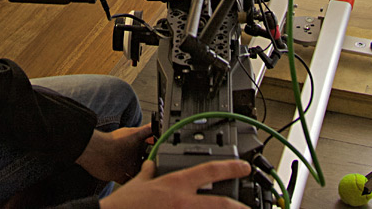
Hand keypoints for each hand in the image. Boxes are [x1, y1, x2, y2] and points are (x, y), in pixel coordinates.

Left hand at [76, 125, 152, 183]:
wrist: (96, 152)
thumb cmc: (114, 141)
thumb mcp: (135, 134)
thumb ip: (147, 129)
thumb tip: (157, 122)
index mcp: (136, 145)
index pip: (148, 148)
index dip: (155, 151)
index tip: (162, 155)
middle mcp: (130, 155)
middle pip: (143, 161)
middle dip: (150, 165)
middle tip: (158, 170)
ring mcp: (125, 165)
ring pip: (137, 172)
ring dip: (142, 175)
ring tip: (150, 179)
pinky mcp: (118, 175)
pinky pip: (127, 181)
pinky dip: (132, 184)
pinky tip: (138, 185)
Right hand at [101, 159, 250, 208]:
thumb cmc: (124, 205)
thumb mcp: (139, 183)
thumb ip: (149, 173)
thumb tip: (151, 167)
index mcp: (176, 184)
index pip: (209, 170)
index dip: (231, 167)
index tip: (243, 167)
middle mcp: (183, 202)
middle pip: (220, 203)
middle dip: (238, 206)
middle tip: (247, 208)